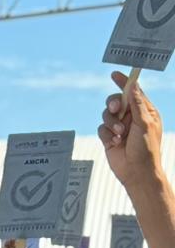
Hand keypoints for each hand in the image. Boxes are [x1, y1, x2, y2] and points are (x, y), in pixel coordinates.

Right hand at [100, 71, 163, 190]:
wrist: (136, 172)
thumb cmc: (146, 149)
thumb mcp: (145, 123)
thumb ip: (137, 104)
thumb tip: (133, 86)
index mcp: (144, 111)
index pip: (133, 92)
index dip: (124, 82)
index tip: (114, 75)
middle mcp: (131, 117)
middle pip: (115, 100)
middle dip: (114, 103)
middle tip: (115, 108)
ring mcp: (119, 127)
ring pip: (106, 114)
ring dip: (111, 123)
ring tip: (119, 134)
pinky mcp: (109, 138)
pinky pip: (101, 128)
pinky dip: (107, 135)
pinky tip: (115, 143)